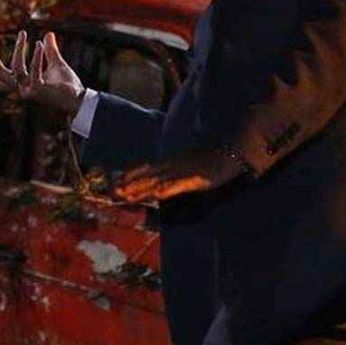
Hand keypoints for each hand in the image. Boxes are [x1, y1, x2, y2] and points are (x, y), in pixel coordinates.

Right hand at [0, 31, 84, 113]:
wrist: (79, 98)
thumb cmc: (67, 85)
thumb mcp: (56, 63)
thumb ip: (50, 50)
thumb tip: (48, 34)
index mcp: (23, 84)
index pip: (1, 81)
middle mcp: (22, 88)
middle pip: (0, 75)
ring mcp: (29, 90)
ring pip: (16, 68)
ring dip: (20, 49)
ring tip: (25, 35)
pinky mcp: (39, 90)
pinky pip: (34, 71)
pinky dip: (37, 56)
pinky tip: (41, 44)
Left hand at [111, 151, 248, 203]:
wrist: (233, 149)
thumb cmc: (211, 158)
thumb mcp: (189, 166)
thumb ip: (174, 173)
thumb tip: (160, 182)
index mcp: (171, 163)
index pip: (145, 169)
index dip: (129, 176)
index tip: (113, 183)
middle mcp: (173, 166)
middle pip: (147, 176)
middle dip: (129, 185)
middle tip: (112, 193)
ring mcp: (184, 172)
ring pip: (158, 182)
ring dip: (141, 189)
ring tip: (125, 195)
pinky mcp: (197, 179)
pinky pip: (180, 185)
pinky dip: (168, 189)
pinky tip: (157, 194)